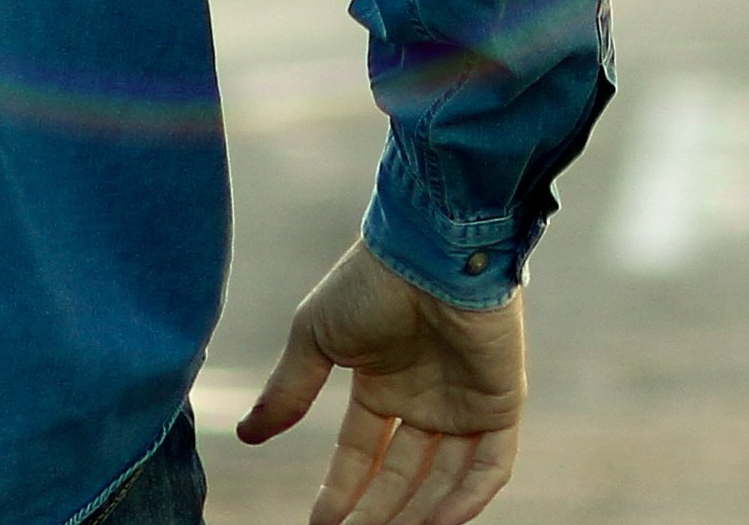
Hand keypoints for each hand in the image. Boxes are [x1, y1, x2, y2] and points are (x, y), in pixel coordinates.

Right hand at [235, 242, 524, 524]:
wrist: (430, 251)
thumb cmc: (371, 282)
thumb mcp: (315, 338)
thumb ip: (288, 389)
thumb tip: (248, 434)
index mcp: (382, 384)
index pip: (360, 454)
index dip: (341, 492)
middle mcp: (423, 399)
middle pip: (400, 477)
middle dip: (376, 514)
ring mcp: (464, 403)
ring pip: (444, 480)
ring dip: (418, 516)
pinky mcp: (501, 403)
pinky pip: (491, 465)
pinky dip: (468, 498)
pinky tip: (435, 524)